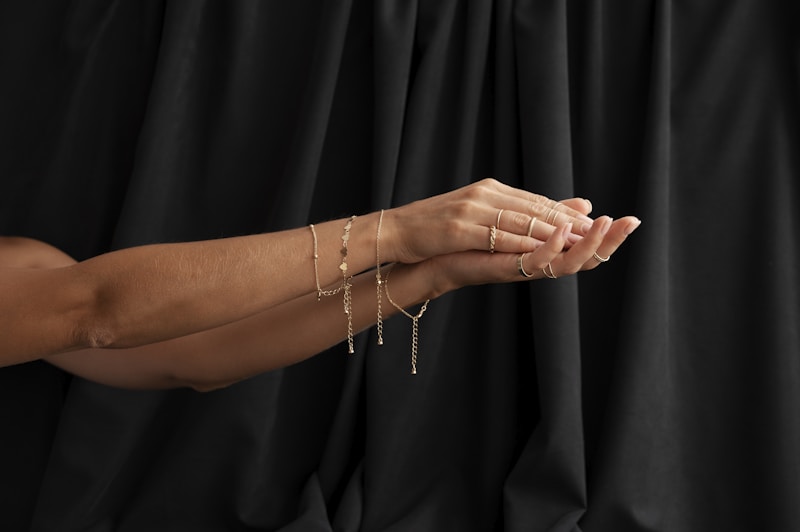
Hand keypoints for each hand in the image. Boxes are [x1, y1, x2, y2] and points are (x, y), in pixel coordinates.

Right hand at [381, 178, 595, 263]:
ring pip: (523, 220)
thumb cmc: (435, 229)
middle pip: (536, 207)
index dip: (568, 213)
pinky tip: (544, 249)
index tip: (598, 223)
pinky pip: (497, 236)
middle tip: (607, 228)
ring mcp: (471, 210)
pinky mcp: (458, 229)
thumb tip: (531, 214)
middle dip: (573, 220)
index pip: (537, 201)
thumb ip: (509, 213)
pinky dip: (524, 243)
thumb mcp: (474, 215)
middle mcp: (484, 195)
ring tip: (585, 239)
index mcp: (489, 190)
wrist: (395, 232)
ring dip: (557, 231)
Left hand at [417, 215, 640, 296]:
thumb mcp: (521, 220)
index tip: (632, 219)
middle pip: (585, 258)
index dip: (610, 235)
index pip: (586, 245)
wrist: (439, 256)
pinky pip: (535, 261)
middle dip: (610, 241)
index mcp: (546, 251)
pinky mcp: (506, 269)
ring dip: (588, 243)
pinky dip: (551, 246)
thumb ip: (552, 213)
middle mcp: (540, 263)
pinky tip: (562, 231)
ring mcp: (525, 268)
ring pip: (567, 263)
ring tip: (605, 223)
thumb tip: (584, 203)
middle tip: (632, 223)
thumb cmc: (476, 240)